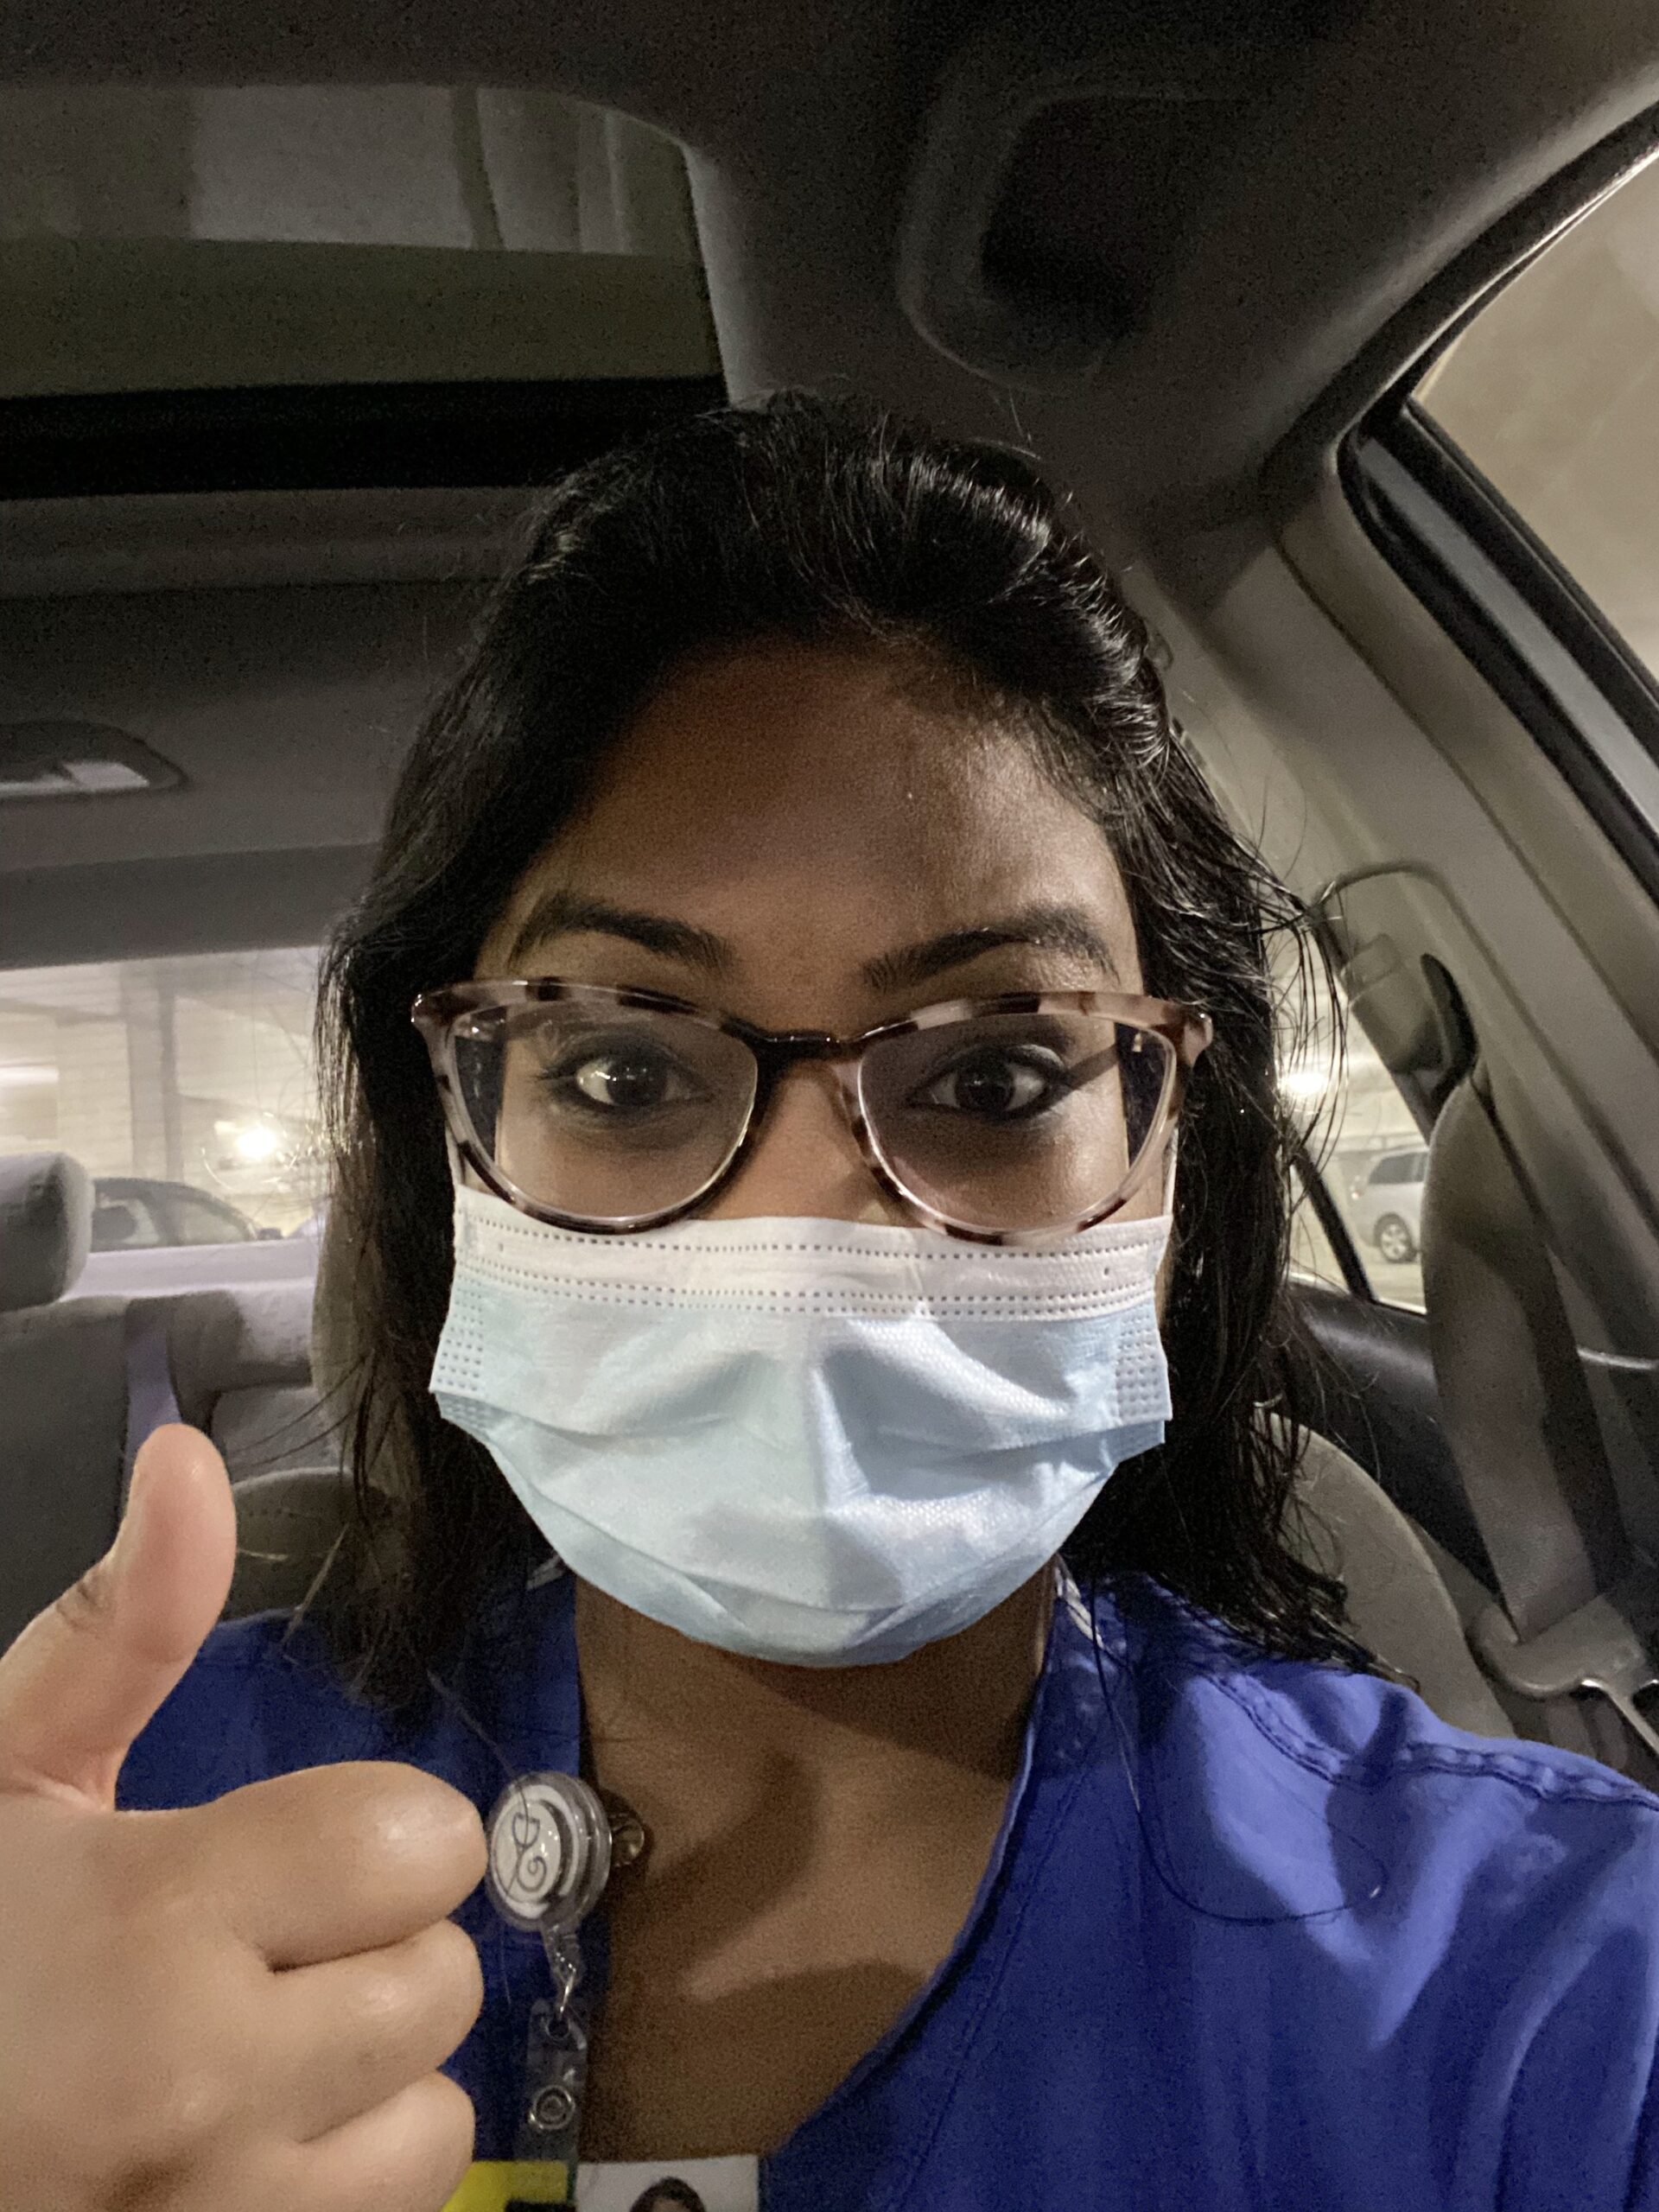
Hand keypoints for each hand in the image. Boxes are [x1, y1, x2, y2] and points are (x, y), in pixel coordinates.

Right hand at [0, 1424, 486, 2209]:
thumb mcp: (5, 1773)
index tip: (286, 1851)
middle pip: (443, 1974)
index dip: (370, 1833)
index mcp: (158, 1918)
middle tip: (250, 1955)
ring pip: (439, 2117)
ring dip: (370, 2079)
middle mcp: (210, 2083)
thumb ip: (123, 1626)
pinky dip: (340, 2180)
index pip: (420, 1842)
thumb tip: (189, 1455)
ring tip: (248, 2058)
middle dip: (368, 1948)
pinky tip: (243, 2150)